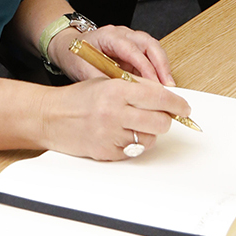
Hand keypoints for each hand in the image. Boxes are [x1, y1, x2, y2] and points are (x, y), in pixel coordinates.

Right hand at [38, 75, 190, 160]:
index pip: (159, 98)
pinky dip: (132, 145)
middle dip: (164, 120)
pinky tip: (122, 135)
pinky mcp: (106, 152)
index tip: (184, 108)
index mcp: (116, 89)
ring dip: (148, 133)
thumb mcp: (106, 82)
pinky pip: (133, 152)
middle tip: (161, 117)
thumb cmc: (78, 98)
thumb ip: (135, 87)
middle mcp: (114, 112)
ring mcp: (110, 134)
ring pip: (149, 140)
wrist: (50, 116)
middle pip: (160, 122)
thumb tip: (164, 96)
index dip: (177, 104)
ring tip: (135, 125)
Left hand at [46, 23, 175, 85]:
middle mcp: (123, 34)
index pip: (131, 48)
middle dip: (160, 64)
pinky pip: (150, 56)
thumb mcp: (82, 69)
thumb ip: (100, 80)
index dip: (143, 66)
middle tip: (167, 85)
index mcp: (108, 36)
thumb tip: (118, 94)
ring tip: (168, 87)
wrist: (69, 47)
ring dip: (163, 66)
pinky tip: (160, 85)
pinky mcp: (134, 50)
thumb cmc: (75, 55)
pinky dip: (158, 69)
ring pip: (153, 47)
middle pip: (148, 43)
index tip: (152, 83)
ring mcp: (130, 39)